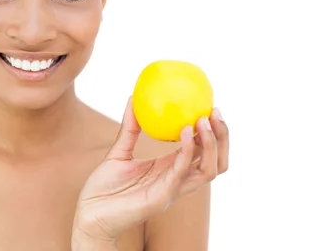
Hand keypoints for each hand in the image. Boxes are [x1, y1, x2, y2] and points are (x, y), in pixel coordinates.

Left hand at [72, 96, 228, 242]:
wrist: (89, 213)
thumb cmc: (103, 187)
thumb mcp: (119, 151)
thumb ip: (130, 127)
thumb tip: (133, 97)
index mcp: (169, 169)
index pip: (201, 151)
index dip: (212, 132)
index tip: (210, 107)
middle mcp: (176, 180)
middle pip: (214, 162)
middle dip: (222, 138)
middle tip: (215, 112)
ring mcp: (172, 190)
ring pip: (208, 170)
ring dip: (211, 144)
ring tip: (204, 120)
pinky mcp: (162, 198)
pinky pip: (181, 173)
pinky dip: (187, 152)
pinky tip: (185, 132)